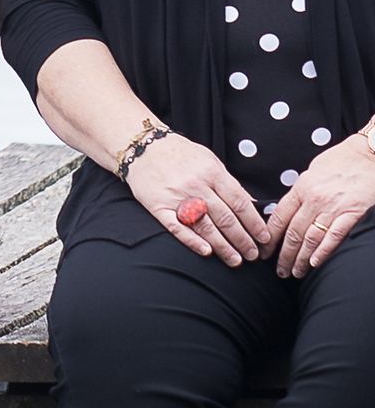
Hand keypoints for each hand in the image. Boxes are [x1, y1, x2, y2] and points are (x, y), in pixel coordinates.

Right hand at [123, 130, 269, 265]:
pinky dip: (192, 241)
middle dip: (243, 240)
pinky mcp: (158, 207)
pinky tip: (206, 251)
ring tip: (236, 260)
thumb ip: (229, 183)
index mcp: (212, 172)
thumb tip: (252, 205)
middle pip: (225, 218)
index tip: (264, 238)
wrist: (143, 147)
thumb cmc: (180, 154)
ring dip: (223, 246)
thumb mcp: (210, 160)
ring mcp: (177, 197)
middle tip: (253, 255)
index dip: (254, 223)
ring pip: (205, 226)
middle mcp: (196, 185)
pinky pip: (177, 228)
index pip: (240, 203)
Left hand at [267, 135, 374, 277]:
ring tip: (295, 272)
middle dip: (284, 255)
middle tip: (279, 271)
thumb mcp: (313, 171)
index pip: (279, 217)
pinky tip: (315, 263)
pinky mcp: (352, 213)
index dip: (269, 238)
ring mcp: (333, 207)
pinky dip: (323, 251)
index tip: (264, 252)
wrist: (369, 154)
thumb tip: (287, 210)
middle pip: (293, 233)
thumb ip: (300, 192)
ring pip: (311, 238)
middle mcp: (314, 199)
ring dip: (301, 259)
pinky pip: (334, 236)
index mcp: (301, 188)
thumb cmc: (341, 160)